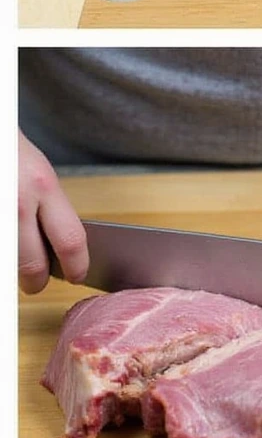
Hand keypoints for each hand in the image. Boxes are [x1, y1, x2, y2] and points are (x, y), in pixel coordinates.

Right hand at [18, 131, 87, 293]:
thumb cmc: (9, 152)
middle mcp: (17, 203)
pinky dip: (4, 252)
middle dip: (36, 282)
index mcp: (44, 187)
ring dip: (12, 272)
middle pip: (32, 263)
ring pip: (8, 262)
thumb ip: (49, 206)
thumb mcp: (39, 173)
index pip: (71, 240)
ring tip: (18, 271)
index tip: (78, 276)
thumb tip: (57, 246)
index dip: (78, 265)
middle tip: (37, 286)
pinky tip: (9, 249)